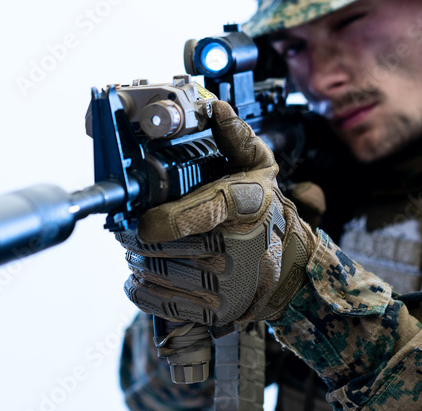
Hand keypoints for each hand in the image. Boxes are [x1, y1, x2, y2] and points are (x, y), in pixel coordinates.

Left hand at [116, 100, 317, 325]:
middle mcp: (235, 250)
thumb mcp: (259, 168)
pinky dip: (141, 287)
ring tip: (139, 249)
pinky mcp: (213, 312)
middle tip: (132, 228)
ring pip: (155, 272)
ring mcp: (225, 286)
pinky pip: (158, 301)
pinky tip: (144, 273)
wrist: (289, 265)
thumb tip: (216, 109)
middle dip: (135, 237)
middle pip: (162, 247)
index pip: (191, 218)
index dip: (160, 221)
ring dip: (136, 260)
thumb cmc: (266, 211)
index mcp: (243, 209)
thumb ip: (235, 138)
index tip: (144, 220)